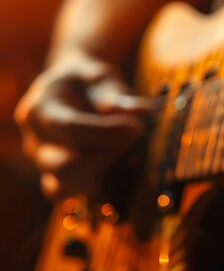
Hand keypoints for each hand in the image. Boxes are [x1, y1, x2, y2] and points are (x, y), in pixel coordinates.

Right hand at [14, 54, 150, 198]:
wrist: (73, 87)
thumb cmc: (89, 82)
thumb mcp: (104, 77)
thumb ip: (120, 95)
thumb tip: (142, 112)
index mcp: (40, 108)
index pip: (70, 128)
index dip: (106, 132)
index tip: (138, 128)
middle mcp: (34, 139)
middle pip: (64, 164)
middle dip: (105, 154)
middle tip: (133, 136)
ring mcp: (42, 162)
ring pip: (63, 184)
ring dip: (101, 171)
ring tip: (122, 148)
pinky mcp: (53, 177)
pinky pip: (66, 193)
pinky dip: (92, 185)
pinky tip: (114, 166)